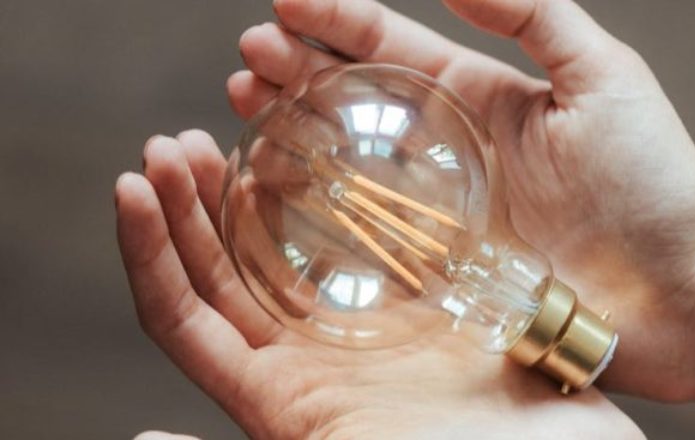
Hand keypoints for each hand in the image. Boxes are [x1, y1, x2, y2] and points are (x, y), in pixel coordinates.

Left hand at [116, 128, 642, 437]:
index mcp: (277, 401)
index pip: (183, 319)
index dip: (149, 253)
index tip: (131, 183)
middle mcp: (306, 364)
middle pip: (220, 278)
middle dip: (185, 208)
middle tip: (173, 144)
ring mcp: (356, 337)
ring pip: (278, 258)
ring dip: (242, 198)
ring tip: (225, 140)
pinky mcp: (409, 315)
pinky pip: (355, 251)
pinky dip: (326, 208)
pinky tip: (315, 169)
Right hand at [229, 0, 694, 402]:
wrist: (680, 290)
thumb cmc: (653, 185)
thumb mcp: (603, 76)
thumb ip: (532, 13)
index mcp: (482, 98)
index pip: (394, 48)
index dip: (337, 21)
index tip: (285, 2)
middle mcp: (450, 149)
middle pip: (358, 100)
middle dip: (299, 72)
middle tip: (249, 58)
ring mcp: (438, 209)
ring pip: (349, 161)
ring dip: (296, 132)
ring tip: (248, 105)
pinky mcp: (436, 265)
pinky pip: (364, 232)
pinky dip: (317, 209)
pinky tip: (278, 188)